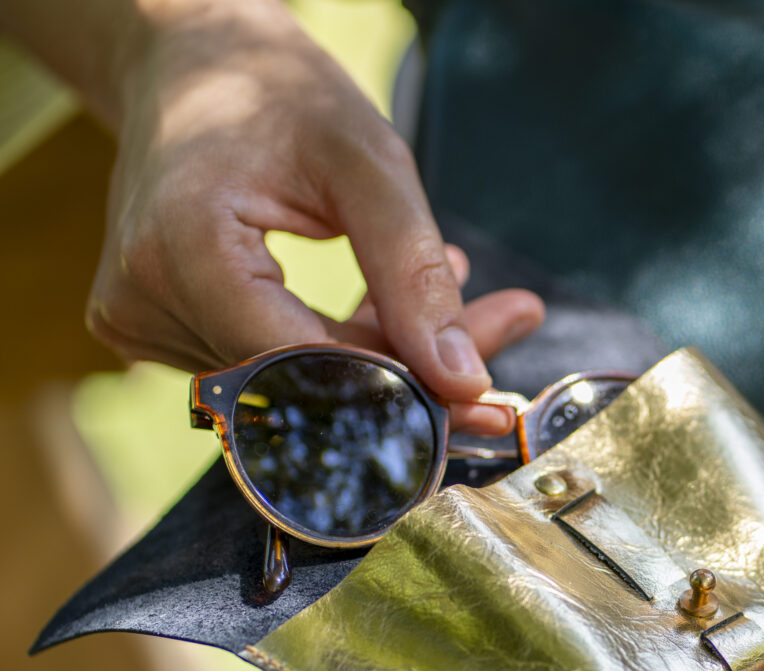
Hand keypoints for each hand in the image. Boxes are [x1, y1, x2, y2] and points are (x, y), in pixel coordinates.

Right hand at [84, 0, 542, 431]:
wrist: (189, 67)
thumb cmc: (274, 93)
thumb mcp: (367, 161)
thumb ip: (413, 272)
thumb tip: (464, 383)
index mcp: (184, 249)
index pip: (306, 366)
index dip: (398, 388)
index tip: (480, 390)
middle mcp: (146, 302)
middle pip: (304, 384)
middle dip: (409, 370)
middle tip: (499, 325)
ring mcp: (144, 323)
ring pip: (295, 383)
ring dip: (381, 354)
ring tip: (443, 280)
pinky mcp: (159, 330)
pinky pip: (271, 367)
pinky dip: (340, 346)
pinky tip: (384, 301)